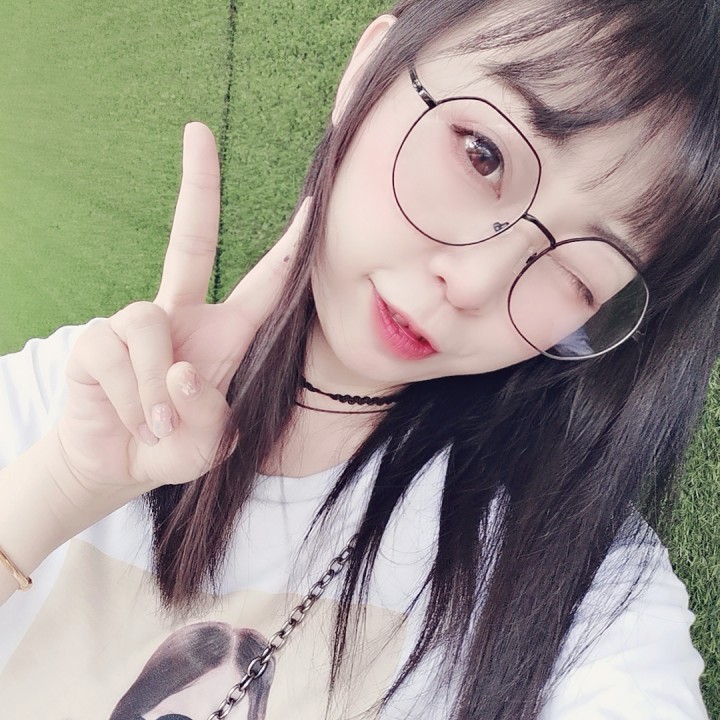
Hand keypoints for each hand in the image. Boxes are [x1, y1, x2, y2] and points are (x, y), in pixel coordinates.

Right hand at [56, 123, 309, 505]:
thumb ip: (210, 415)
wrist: (117, 466)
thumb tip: (182, 370)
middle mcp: (182, 315)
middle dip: (198, 185)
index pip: (264, 283)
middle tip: (199, 132)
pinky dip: (133, 398)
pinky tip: (133, 417)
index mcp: (226, 335)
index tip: (313, 205)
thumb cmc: (173, 448)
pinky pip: (119, 355)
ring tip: (157, 424)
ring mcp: (136, 322)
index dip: (289, 247)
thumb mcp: (211, 442)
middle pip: (191, 238)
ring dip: (159, 391)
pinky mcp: (96, 339)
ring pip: (152, 327)